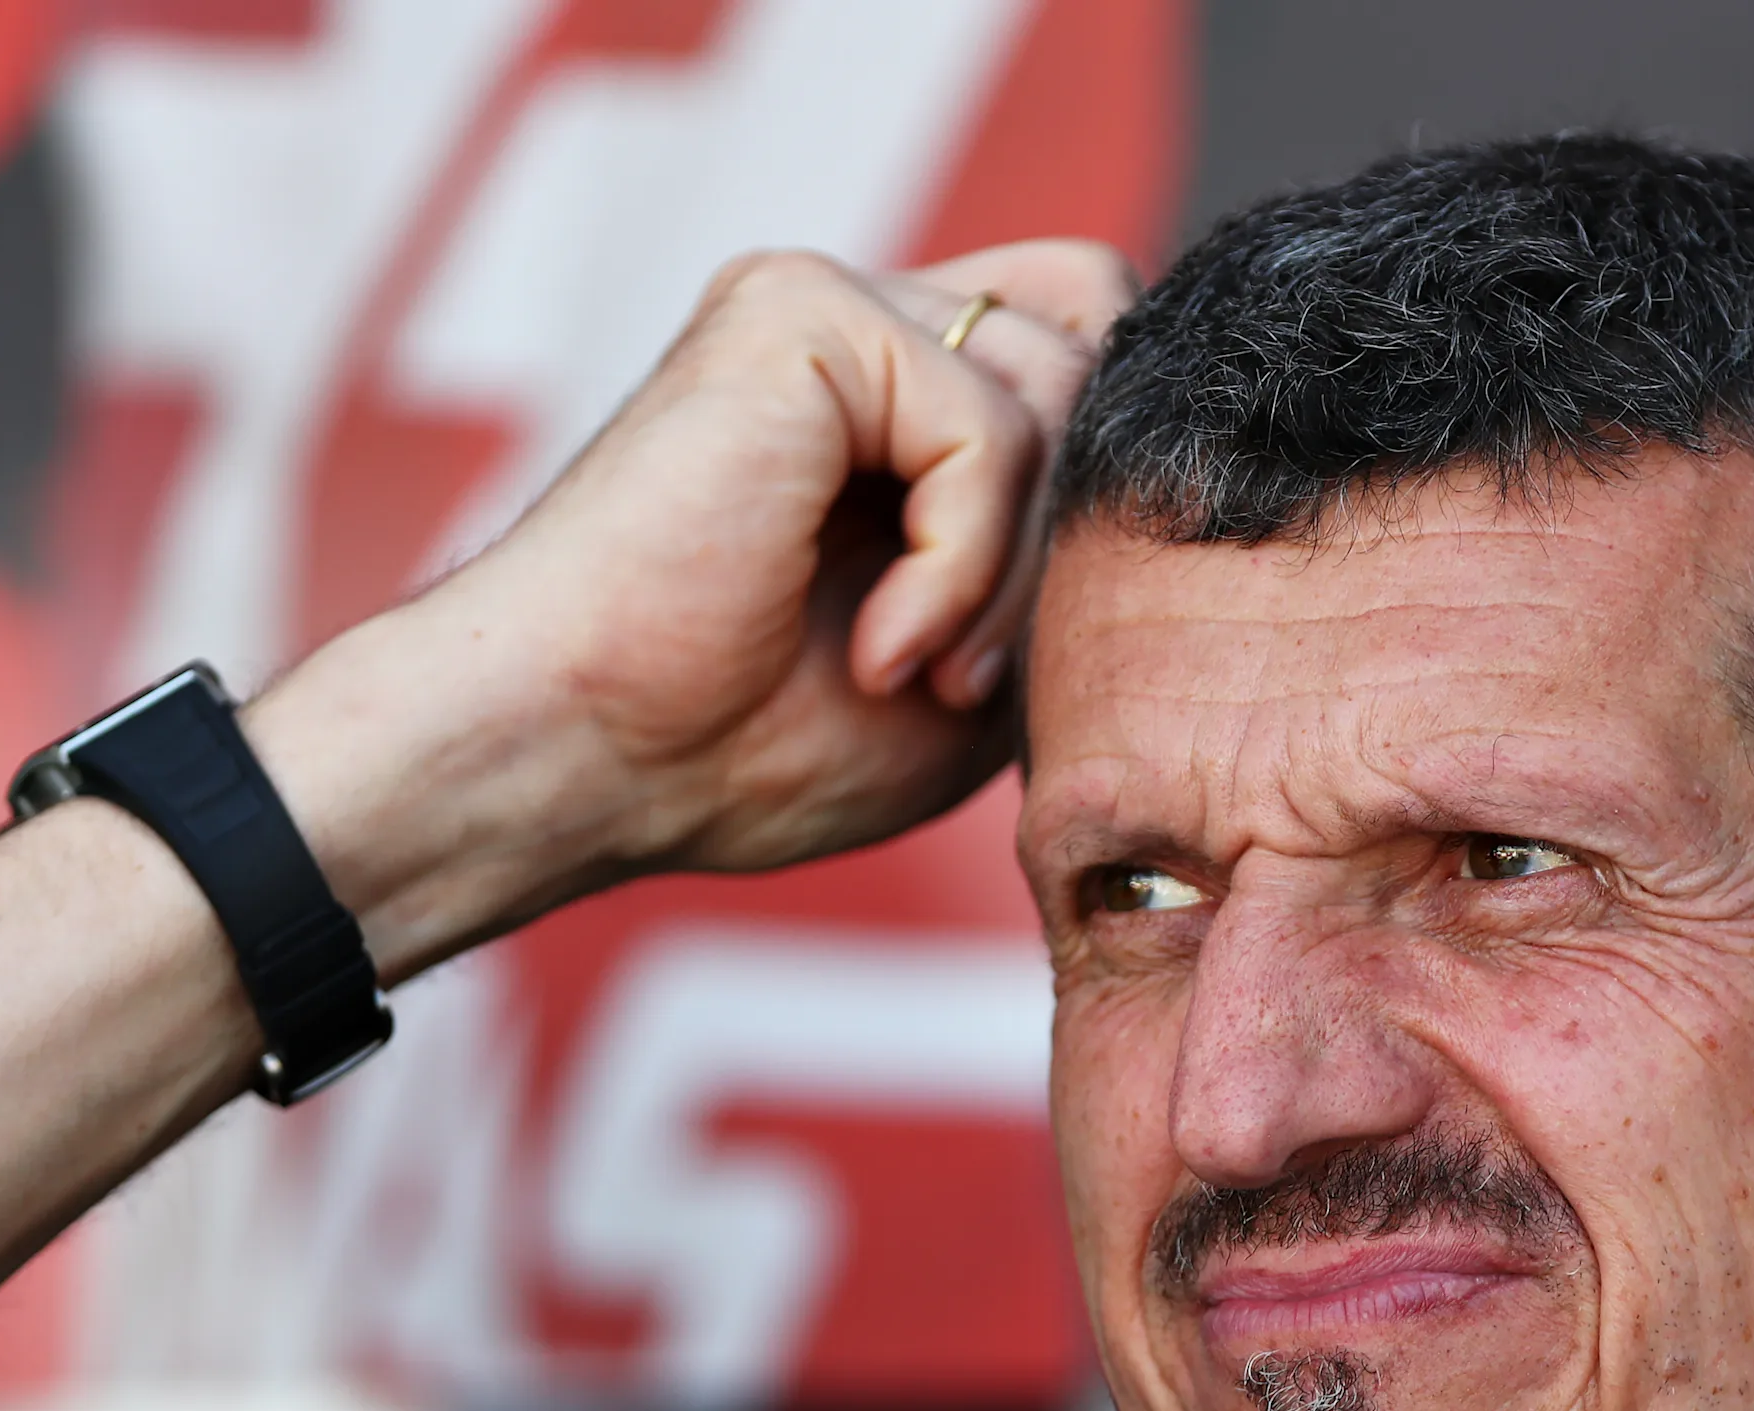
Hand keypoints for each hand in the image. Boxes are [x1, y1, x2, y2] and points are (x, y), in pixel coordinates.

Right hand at [246, 239, 1137, 978]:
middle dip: (1071, 534)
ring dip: (1014, 573)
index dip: (1099, 490)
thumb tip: (1176, 498)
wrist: (577, 761)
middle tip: (977, 678)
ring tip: (918, 676)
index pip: (1091, 349)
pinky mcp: (801, 314)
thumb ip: (1059, 565)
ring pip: (1055, 392)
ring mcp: (828, 306)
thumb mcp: (973, 664)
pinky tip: (885, 650)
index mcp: (888, 391)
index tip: (1012, 656)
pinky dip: (964, 564)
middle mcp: (860, 323)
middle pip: (1099, 348)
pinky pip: (985, 424)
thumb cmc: (737, 746)